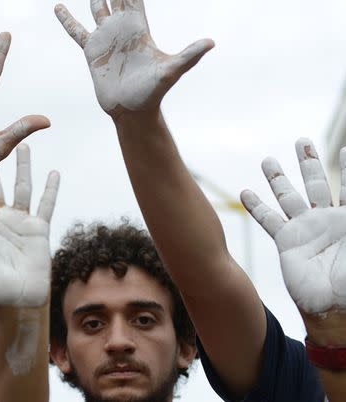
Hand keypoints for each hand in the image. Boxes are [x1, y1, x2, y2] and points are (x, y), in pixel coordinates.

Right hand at [54, 0, 213, 113]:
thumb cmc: (153, 92)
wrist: (132, 110)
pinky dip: (67, 19)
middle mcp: (121, 29)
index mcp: (139, 28)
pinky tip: (59, 8)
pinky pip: (76, 31)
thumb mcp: (172, 70)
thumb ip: (189, 55)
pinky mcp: (91, 52)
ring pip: (97, 9)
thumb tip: (211, 43)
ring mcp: (105, 39)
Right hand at [241, 138, 345, 313]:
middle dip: (308, 163)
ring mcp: (304, 229)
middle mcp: (325, 220)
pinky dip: (257, 206)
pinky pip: (269, 220)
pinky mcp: (286, 242)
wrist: (334, 305)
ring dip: (279, 178)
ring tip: (268, 160)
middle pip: (316, 183)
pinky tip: (246, 193)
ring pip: (289, 196)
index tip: (343, 148)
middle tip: (302, 141)